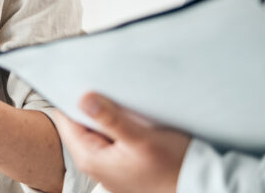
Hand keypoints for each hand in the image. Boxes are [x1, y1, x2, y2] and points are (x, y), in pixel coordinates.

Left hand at [52, 92, 190, 192]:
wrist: (199, 184)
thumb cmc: (174, 166)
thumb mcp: (142, 137)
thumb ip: (110, 118)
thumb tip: (83, 98)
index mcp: (90, 159)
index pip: (65, 119)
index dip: (72, 98)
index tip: (83, 82)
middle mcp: (93, 165)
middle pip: (79, 124)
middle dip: (89, 106)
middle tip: (106, 90)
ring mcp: (107, 166)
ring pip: (95, 130)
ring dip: (104, 116)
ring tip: (119, 104)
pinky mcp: (120, 165)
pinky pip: (109, 139)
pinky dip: (115, 126)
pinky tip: (129, 119)